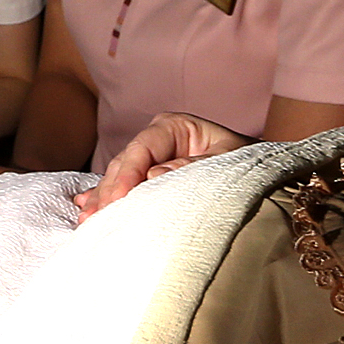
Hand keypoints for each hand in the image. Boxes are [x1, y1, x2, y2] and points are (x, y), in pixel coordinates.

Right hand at [73, 112, 252, 218]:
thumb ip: (192, 167)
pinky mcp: (147, 176)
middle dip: (109, 191)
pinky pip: (122, 186)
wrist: (257, 174)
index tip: (118, 199)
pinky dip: (105, 197)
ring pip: (119, 176)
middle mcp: (157, 139)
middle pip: (125, 163)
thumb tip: (154, 176)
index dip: (128, 174)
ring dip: (102, 198)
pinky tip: (86, 206)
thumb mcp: (226, 162)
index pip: (143, 147)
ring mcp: (149, 157)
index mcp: (175, 126)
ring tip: (86, 218)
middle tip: (95, 216)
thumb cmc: (245, 164)